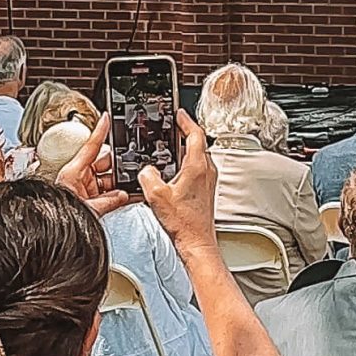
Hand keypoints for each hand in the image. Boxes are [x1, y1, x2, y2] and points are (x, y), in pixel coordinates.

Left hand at [51, 111, 131, 219]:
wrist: (55, 233)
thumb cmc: (61, 215)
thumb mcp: (89, 209)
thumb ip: (109, 201)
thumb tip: (123, 196)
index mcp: (73, 172)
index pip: (91, 146)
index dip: (100, 131)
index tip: (106, 117)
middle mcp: (79, 177)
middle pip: (105, 163)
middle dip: (118, 166)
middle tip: (131, 169)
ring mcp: (85, 188)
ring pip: (109, 179)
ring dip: (120, 183)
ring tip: (133, 186)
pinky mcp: (90, 199)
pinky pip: (109, 193)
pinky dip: (119, 194)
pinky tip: (129, 195)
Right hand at [137, 111, 219, 262]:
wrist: (196, 242)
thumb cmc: (184, 223)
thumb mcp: (156, 195)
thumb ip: (147, 176)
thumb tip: (147, 170)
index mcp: (197, 166)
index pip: (195, 133)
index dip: (186, 120)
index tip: (179, 113)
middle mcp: (207, 171)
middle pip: (198, 142)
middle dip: (185, 132)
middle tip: (174, 126)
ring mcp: (208, 181)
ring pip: (199, 155)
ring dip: (186, 147)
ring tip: (172, 144)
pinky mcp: (206, 190)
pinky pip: (197, 168)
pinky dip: (187, 162)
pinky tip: (175, 169)